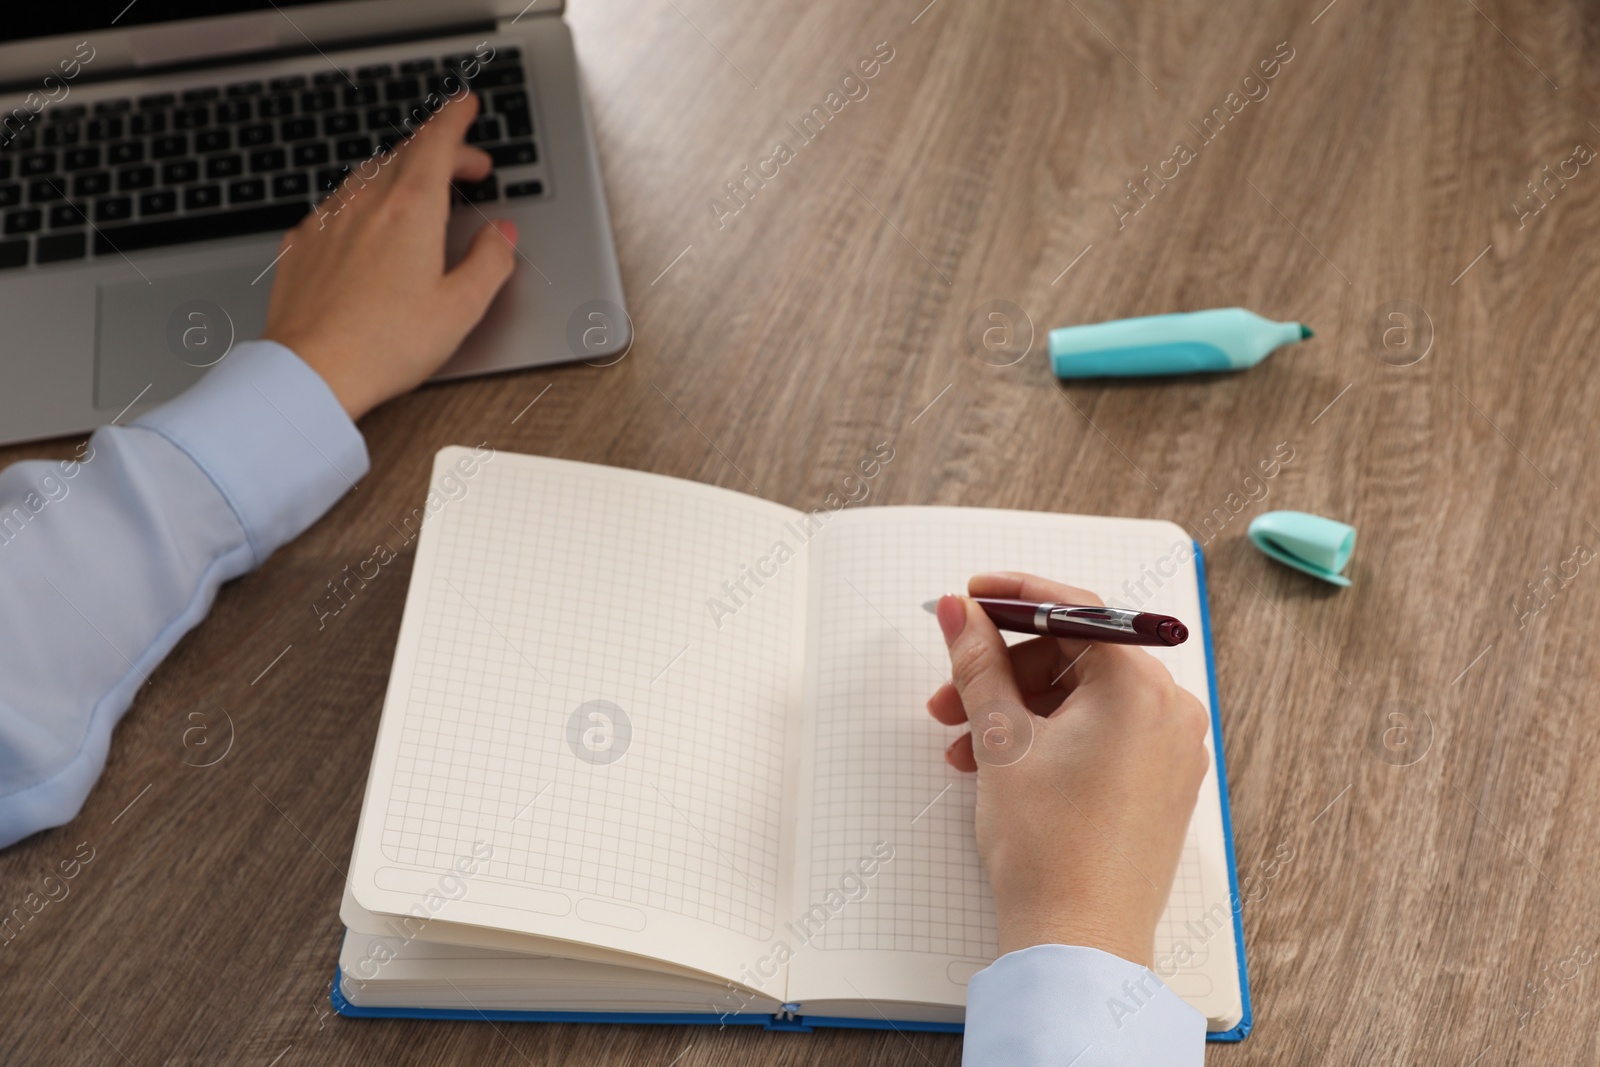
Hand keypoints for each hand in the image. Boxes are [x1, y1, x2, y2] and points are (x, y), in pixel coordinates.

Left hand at [262, 92, 517, 419]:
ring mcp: (328, 220)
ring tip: (423, 193)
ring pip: (369, 174)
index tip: (466, 105)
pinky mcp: (301, 243)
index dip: (456, 119)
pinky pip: (338, 204)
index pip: (436, 142)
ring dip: (401, 172)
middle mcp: (366, 203)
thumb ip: (489, 262)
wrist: (311, 373)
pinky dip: (364, 200)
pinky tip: (371, 225)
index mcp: (411, 211)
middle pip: (406, 154)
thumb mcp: (460, 309)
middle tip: (468, 166)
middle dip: (440, 149)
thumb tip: (501, 236)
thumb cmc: (384, 346)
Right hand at [925, 572, 1209, 966]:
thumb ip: (978, 663)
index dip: (1014, 597)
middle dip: (1005, 671)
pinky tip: (1000, 763)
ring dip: (1018, 709)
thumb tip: (958, 610)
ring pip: (1083, 698)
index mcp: (1141, 688)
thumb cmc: (1049, 848)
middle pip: (1076, 655)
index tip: (970, 596)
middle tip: (949, 697)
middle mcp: (1171, 710)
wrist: (1080, 943)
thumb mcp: (1001, 740)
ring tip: (964, 747)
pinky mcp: (1162, 782)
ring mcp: (1172, 749)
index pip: (1077, 609)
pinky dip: (1050, 736)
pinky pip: (1102, 732)